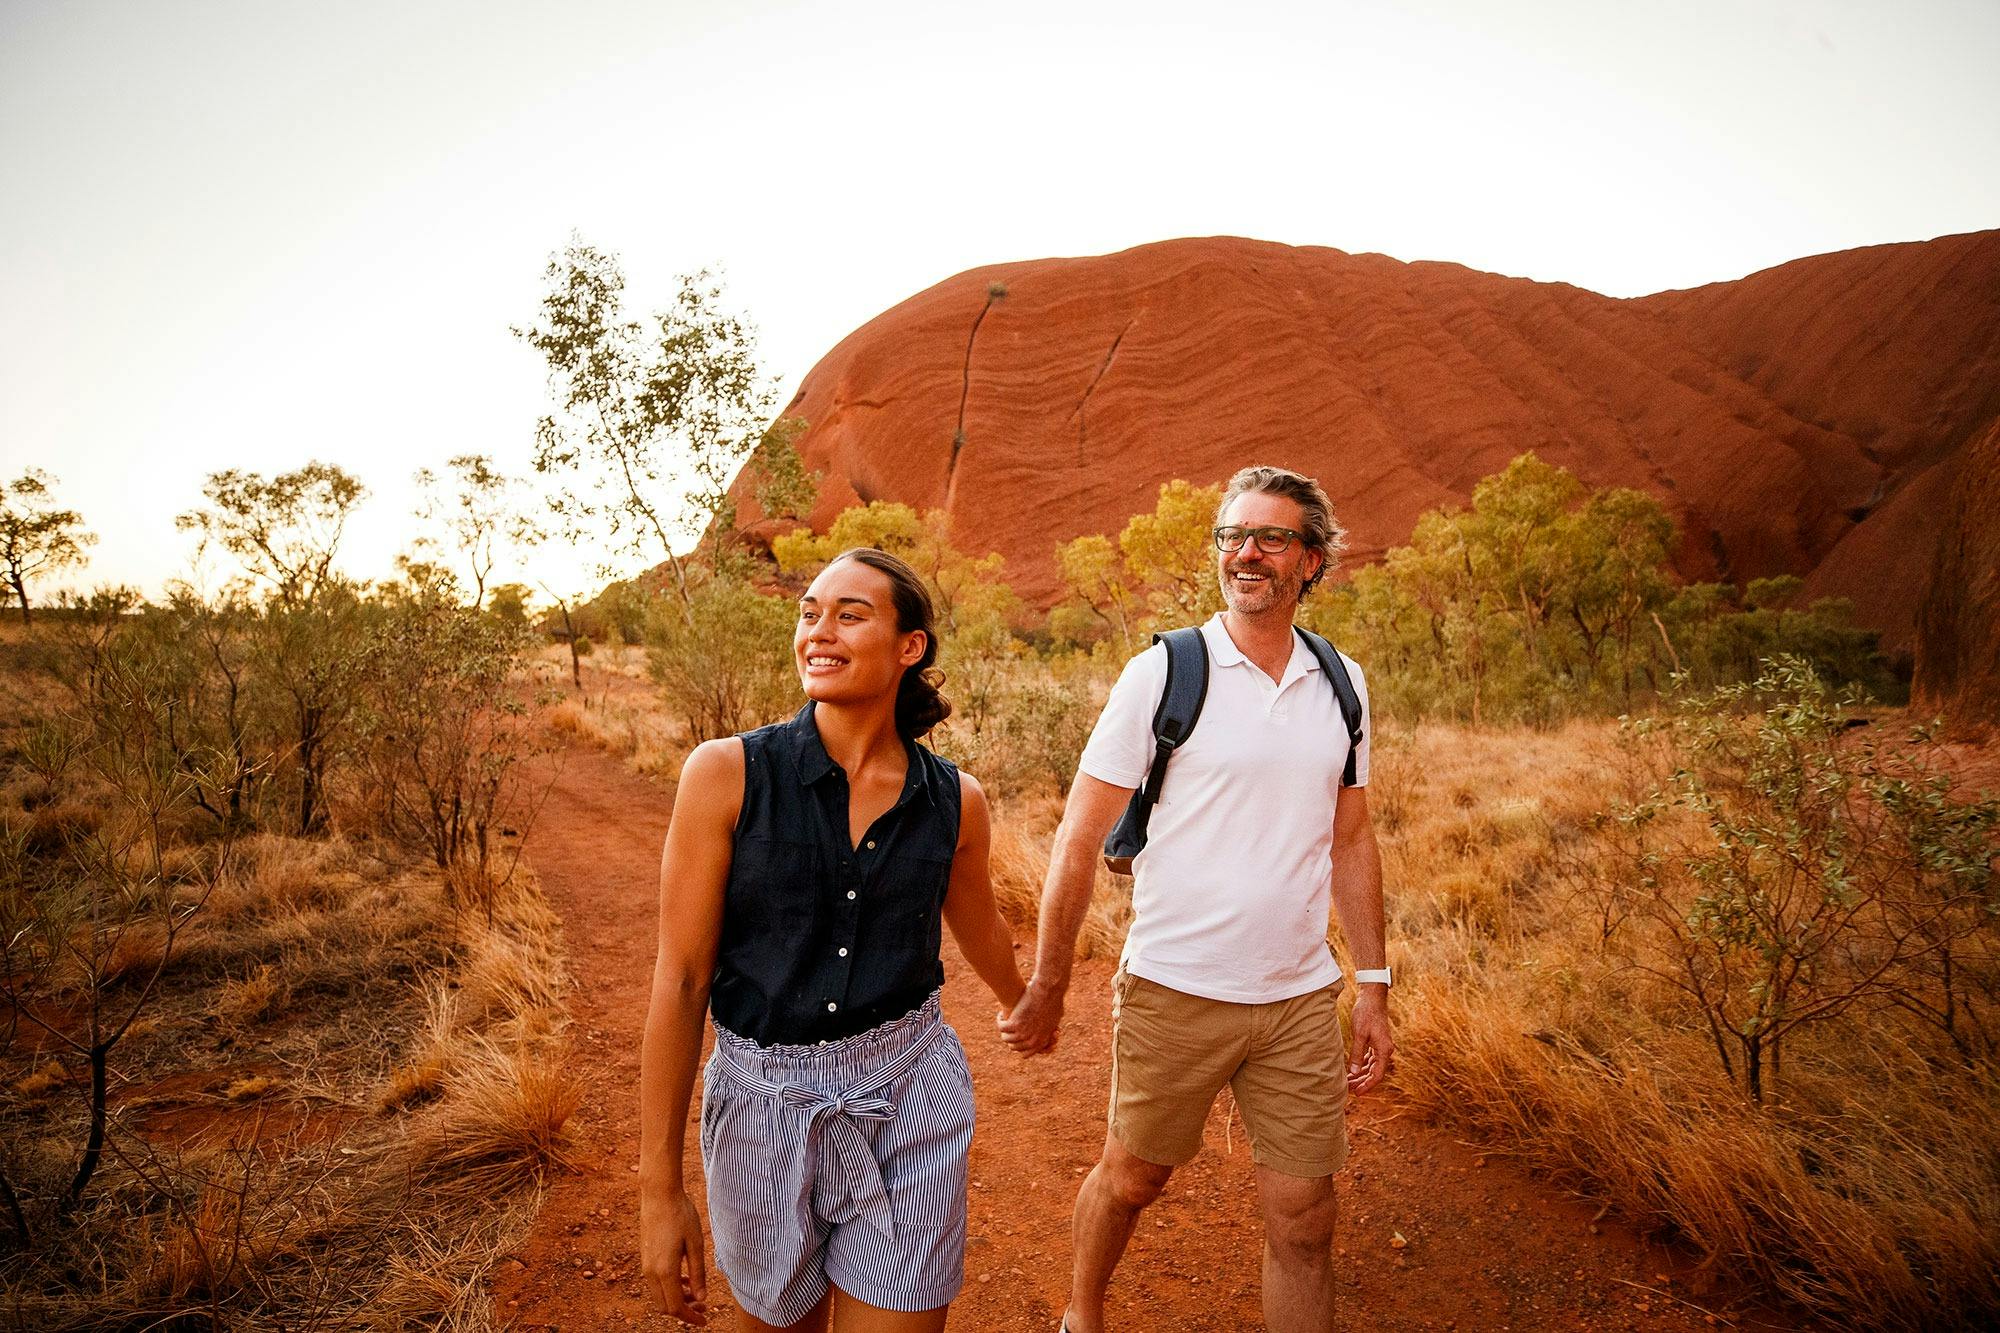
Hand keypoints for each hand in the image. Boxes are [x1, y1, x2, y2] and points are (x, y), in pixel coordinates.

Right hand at [640, 1189, 708, 1324]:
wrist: (658, 1194)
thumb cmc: (680, 1215)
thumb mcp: (695, 1244)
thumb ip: (698, 1273)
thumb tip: (701, 1298)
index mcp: (665, 1271)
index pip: (676, 1307)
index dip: (690, 1317)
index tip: (705, 1320)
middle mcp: (651, 1272)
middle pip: (665, 1306)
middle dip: (684, 1311)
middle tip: (703, 1306)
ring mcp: (645, 1265)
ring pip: (659, 1296)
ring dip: (677, 1299)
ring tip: (696, 1292)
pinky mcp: (645, 1258)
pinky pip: (656, 1283)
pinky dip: (670, 1288)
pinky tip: (684, 1278)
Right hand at [998, 975, 1065, 1054]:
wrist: (1048, 991)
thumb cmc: (1054, 1001)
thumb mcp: (1055, 1019)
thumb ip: (1049, 1029)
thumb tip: (1048, 1031)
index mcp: (1042, 1042)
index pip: (1026, 1054)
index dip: (1020, 1046)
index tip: (1019, 1035)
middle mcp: (1031, 1041)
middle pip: (1014, 1047)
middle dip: (1012, 1037)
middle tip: (1011, 1028)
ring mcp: (1022, 1034)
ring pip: (1006, 1038)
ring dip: (1005, 1030)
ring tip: (1005, 1020)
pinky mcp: (1014, 1024)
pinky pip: (1002, 1027)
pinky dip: (1000, 1020)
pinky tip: (1002, 1014)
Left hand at [1346, 987, 1393, 1094]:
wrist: (1372, 998)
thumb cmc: (1366, 1014)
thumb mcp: (1359, 1034)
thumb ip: (1356, 1054)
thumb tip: (1354, 1072)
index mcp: (1384, 1050)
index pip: (1378, 1075)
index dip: (1368, 1085)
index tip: (1358, 1093)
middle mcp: (1385, 1050)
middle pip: (1375, 1072)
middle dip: (1362, 1082)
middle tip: (1349, 1090)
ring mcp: (1381, 1046)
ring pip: (1372, 1066)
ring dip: (1361, 1074)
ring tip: (1349, 1082)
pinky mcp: (1376, 1042)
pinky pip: (1370, 1058)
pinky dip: (1362, 1065)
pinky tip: (1353, 1070)